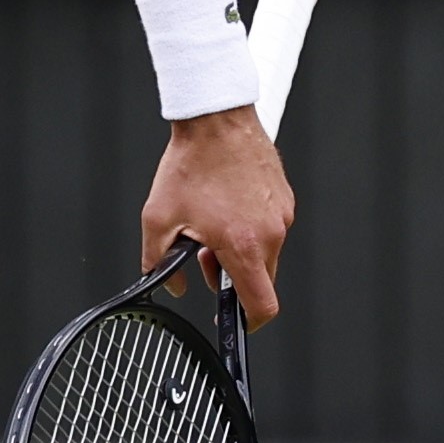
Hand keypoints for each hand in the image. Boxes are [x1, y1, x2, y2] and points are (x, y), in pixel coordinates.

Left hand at [142, 110, 293, 328]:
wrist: (216, 119)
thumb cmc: (191, 164)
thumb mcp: (158, 219)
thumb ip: (158, 262)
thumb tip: (172, 284)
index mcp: (244, 244)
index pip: (263, 305)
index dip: (250, 323)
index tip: (236, 322)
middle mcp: (271, 232)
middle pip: (262, 280)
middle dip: (235, 281)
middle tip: (207, 261)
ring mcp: (282, 214)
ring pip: (266, 254)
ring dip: (241, 253)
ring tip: (211, 229)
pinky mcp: (284, 199)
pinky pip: (271, 229)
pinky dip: (251, 231)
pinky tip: (226, 210)